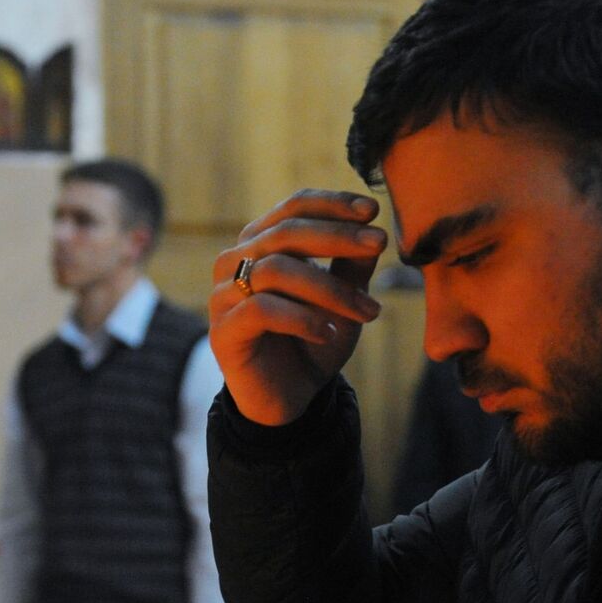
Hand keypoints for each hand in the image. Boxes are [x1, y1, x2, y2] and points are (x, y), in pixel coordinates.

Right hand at [209, 190, 386, 425]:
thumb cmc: (315, 340)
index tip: (372, 211)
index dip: (332, 204)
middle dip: (337, 236)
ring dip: (328, 287)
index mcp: (262, 244)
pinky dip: (301, 318)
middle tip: (378, 244)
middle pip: (285, 232)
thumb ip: (353, 266)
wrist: (291, 398)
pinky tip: (328, 334)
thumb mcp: (343, 300)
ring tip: (366, 311)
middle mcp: (236, 262)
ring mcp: (224, 296)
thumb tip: (372, 232)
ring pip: (275, 269)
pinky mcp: (223, 331)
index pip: (293, 207)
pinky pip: (261, 310)